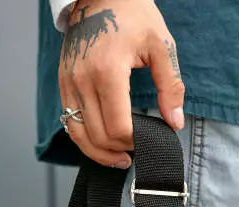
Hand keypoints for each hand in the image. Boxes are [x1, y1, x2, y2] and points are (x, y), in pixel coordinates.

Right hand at [58, 0, 184, 167]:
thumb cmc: (131, 14)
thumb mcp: (161, 45)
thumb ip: (170, 86)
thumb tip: (175, 123)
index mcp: (108, 71)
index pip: (118, 127)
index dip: (134, 141)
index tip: (147, 139)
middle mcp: (83, 80)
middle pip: (98, 137)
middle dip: (118, 151)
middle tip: (136, 152)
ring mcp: (68, 83)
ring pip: (78, 136)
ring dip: (99, 153)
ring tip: (118, 158)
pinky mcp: (63, 84)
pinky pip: (69, 123)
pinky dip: (85, 139)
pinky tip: (101, 144)